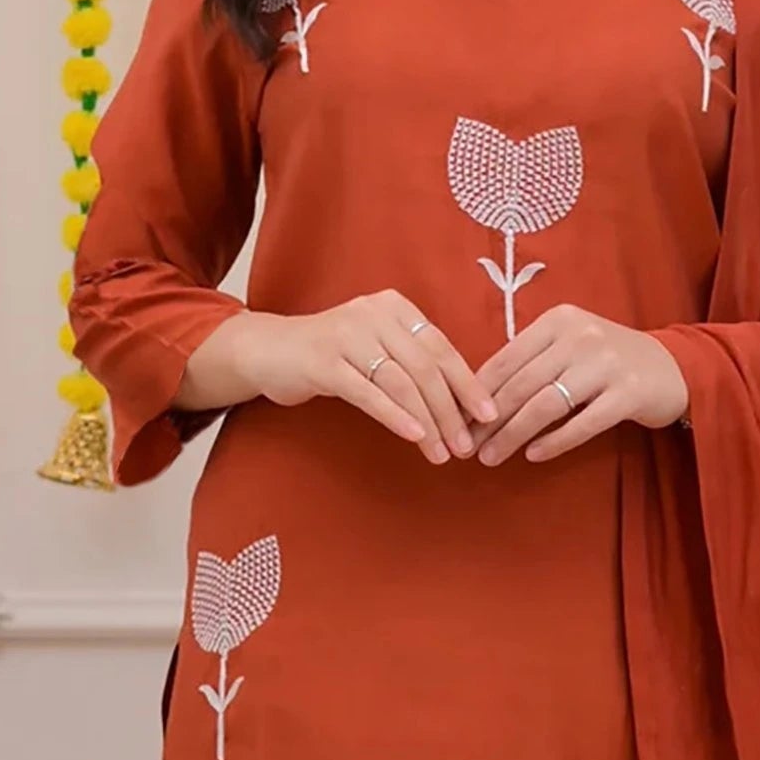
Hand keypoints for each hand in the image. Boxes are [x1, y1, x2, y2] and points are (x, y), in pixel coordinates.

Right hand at [233, 291, 497, 463]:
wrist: (270, 350)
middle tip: (465, 446)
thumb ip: (411, 362)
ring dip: (427, 421)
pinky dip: (396, 416)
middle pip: (425, 367)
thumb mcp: (376, 347)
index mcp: (395, 306)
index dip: (467, 384)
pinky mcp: (324, 362)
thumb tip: (461, 403)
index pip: (441, 348)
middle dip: (450, 410)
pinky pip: (369, 393)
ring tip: (442, 452)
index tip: (488, 415)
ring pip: (401, 383)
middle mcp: (374, 313)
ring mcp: (348, 335)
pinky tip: (415, 437)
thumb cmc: (333, 354)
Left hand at [470, 304, 688, 465]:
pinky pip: (581, 423)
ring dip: (513, 435)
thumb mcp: (571, 345)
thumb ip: (532, 361)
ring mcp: (606, 364)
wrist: (672, 367)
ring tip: (492, 457)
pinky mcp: (628, 394)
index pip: (508, 357)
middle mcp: (581, 335)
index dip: (479, 392)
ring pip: (546, 405)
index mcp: (560, 319)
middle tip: (468, 448)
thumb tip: (477, 397)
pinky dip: (553, 442)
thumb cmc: (608, 360)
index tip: (457, 420)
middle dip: (490, 421)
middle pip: (522, 384)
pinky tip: (533, 455)